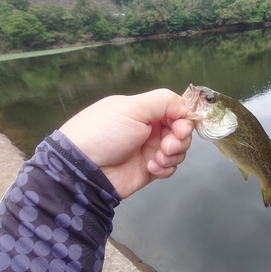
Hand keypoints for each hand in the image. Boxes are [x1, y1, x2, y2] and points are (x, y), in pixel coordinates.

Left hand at [59, 89, 193, 198]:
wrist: (84, 169)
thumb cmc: (103, 133)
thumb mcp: (131, 108)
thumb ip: (163, 101)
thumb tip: (187, 107)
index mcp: (145, 110)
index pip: (177, 109)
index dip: (184, 118)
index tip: (181, 127)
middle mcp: (150, 128)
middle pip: (181, 130)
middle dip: (180, 138)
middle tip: (167, 145)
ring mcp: (150, 149)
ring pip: (179, 150)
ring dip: (173, 154)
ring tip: (156, 158)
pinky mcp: (150, 169)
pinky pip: (170, 167)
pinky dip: (166, 168)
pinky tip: (150, 168)